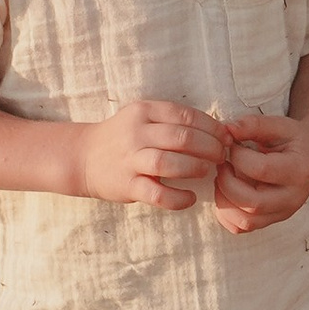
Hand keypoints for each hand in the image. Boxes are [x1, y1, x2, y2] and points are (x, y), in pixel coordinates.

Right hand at [78, 101, 222, 211]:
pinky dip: (178, 198)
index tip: (225, 137)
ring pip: (169, 162)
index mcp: (144, 111)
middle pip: (182, 137)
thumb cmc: (123, 137)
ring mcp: (130, 160)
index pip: (186, 115)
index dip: (211, 127)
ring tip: (208, 171)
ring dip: (196, 167)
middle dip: (209, 147)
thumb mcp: (143, 118)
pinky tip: (190, 198)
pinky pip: (157, 194)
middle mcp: (136, 133)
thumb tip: (217, 130)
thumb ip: (173, 121)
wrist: (83, 157)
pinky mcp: (127, 185)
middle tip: (221, 156)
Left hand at [213, 110, 308, 233]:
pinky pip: (242, 228)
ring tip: (223, 178)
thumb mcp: (280, 125)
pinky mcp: (272, 220)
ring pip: (245, 221)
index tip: (231, 144)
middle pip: (252, 203)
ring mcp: (283, 213)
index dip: (238, 156)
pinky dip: (226, 214)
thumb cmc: (294, 138)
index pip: (261, 169)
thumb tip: (227, 129)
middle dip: (227, 182)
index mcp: (298, 170)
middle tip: (222, 164)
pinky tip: (226, 192)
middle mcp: (293, 198)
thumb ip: (254, 125)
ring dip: (224, 200)